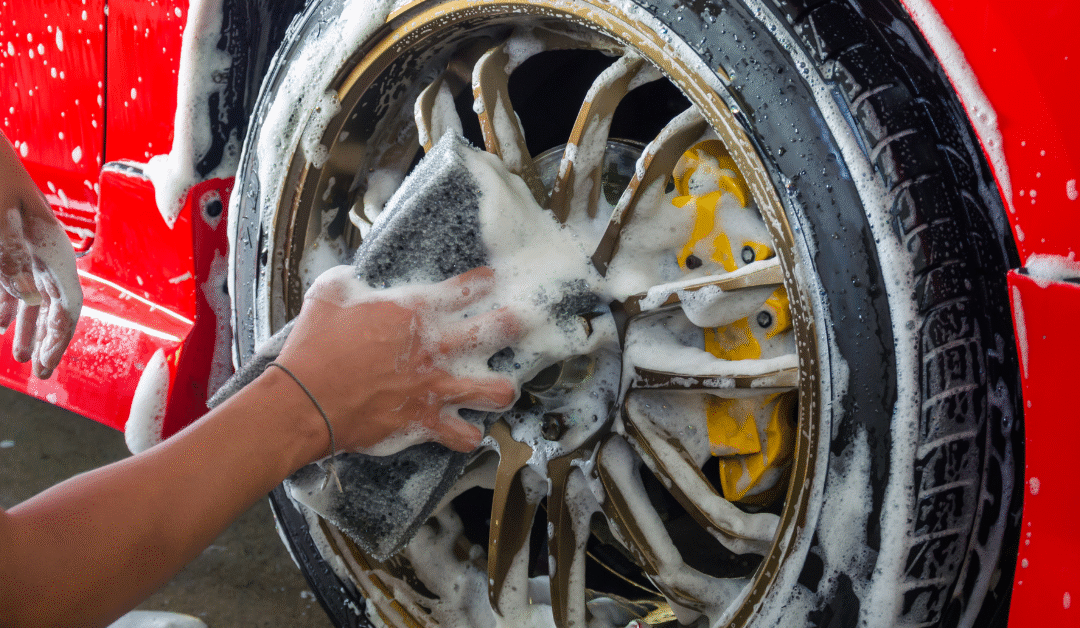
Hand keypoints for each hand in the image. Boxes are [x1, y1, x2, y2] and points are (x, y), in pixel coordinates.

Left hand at [0, 135, 82, 378]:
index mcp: (50, 243)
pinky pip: (9, 277)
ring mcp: (20, 241)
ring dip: (24, 324)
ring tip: (18, 354)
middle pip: (53, 302)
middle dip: (46, 338)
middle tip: (38, 371)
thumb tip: (33, 301)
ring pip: (30, 293)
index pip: (67, 301)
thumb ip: (11, 257)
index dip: (59, 337)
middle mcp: (40, 246)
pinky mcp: (3, 237)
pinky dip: (4, 301)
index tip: (44, 364)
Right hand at [277, 266, 520, 454]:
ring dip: (501, 389)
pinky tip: (468, 431)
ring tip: (503, 388)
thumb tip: (352, 276)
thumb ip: (348, 281)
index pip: (463, 289)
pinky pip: (464, 435)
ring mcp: (434, 387)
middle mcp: (433, 347)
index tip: (492, 281)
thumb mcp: (328, 296)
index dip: (482, 283)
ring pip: (495, 390)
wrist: (304, 401)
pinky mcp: (425, 421)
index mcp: (413, 311)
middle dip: (513, 324)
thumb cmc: (314, 347)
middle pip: (495, 330)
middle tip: (521, 323)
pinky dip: (468, 435)